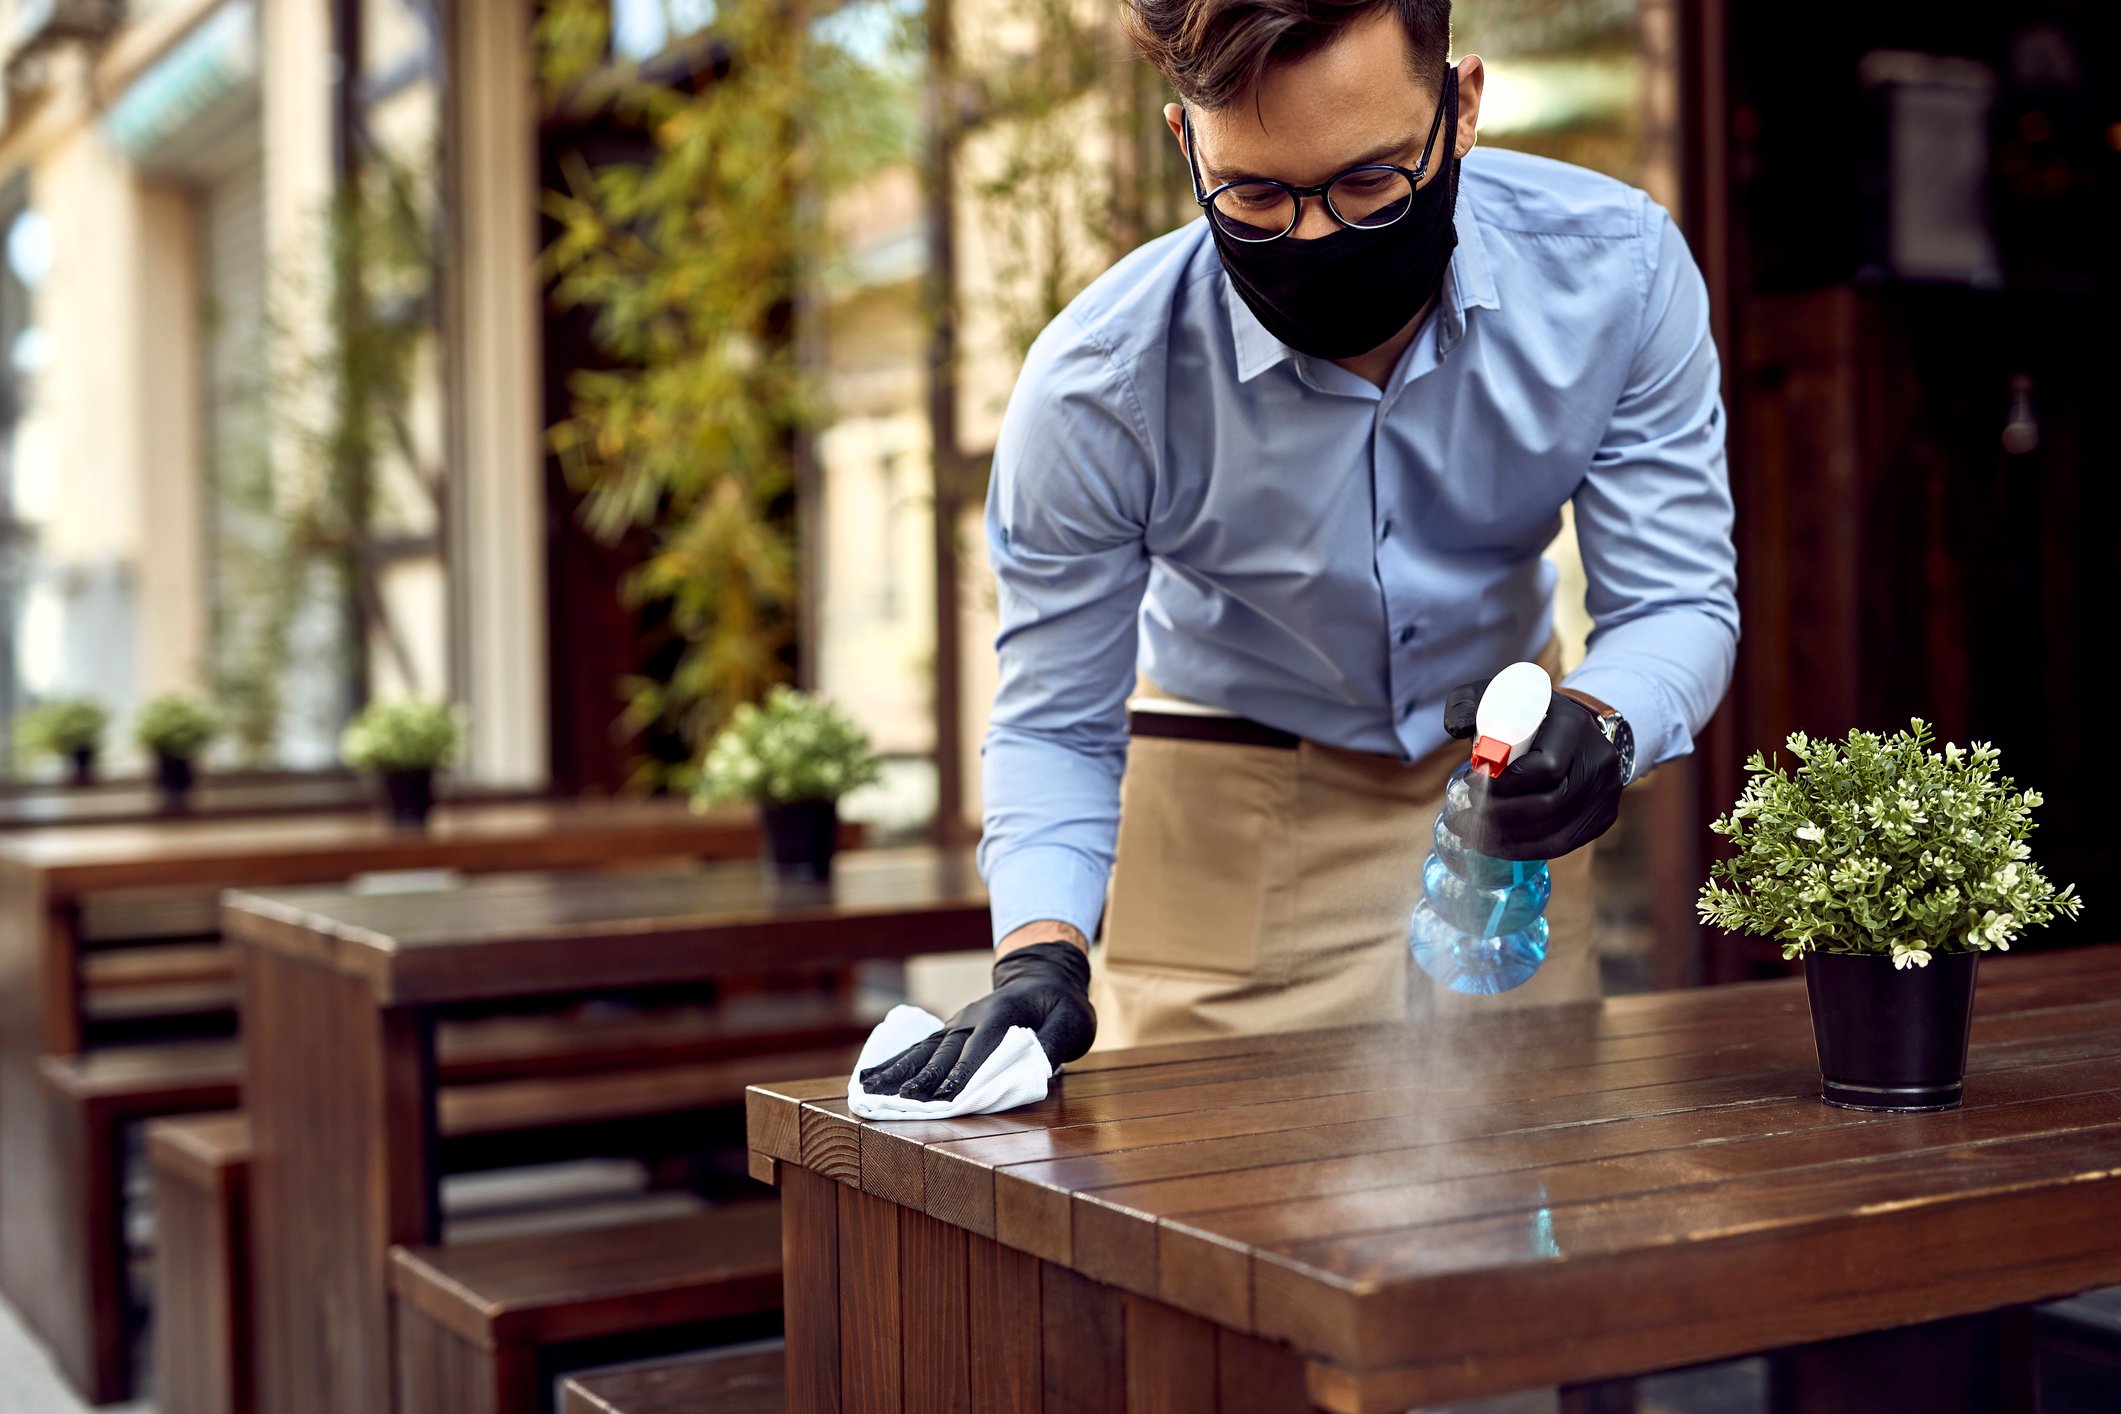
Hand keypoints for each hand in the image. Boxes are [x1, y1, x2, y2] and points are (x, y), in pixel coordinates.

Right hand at [857, 942, 1095, 1101]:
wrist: (1043, 977)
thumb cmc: (1061, 1004)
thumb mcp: (1072, 1022)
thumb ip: (1054, 1043)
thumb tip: (1034, 1066)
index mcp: (1002, 1014)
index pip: (980, 1047)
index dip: (962, 1073)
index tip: (944, 1097)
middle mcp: (973, 1017)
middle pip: (945, 1051)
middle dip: (923, 1077)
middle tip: (902, 1101)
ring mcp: (958, 1023)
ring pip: (925, 1049)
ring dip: (899, 1071)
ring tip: (870, 1089)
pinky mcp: (951, 1031)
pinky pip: (920, 1048)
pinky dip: (896, 1062)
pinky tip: (871, 1077)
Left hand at [1442, 681, 1622, 860]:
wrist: (1573, 730)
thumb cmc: (1526, 714)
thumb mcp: (1496, 695)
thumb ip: (1468, 702)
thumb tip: (1455, 728)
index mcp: (1575, 725)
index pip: (1544, 767)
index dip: (1503, 783)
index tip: (1469, 781)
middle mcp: (1599, 759)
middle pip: (1548, 805)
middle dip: (1497, 815)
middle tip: (1464, 813)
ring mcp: (1606, 792)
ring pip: (1553, 833)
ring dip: (1504, 840)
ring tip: (1468, 832)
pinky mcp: (1602, 817)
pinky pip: (1561, 845)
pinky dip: (1522, 850)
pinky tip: (1493, 845)